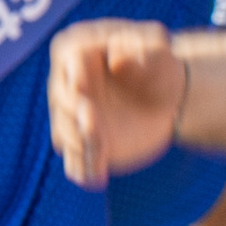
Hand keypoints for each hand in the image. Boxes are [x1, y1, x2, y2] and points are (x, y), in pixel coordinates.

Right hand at [48, 19, 185, 186]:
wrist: (165, 96)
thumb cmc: (160, 64)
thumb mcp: (159, 48)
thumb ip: (143, 46)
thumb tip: (116, 60)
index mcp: (78, 50)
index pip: (68, 62)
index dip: (74, 80)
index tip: (85, 96)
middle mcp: (66, 84)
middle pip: (60, 103)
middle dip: (73, 118)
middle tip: (95, 130)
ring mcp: (70, 115)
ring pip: (64, 136)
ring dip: (80, 147)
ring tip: (101, 155)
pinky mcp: (81, 142)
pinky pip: (75, 162)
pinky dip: (85, 170)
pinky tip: (98, 179)